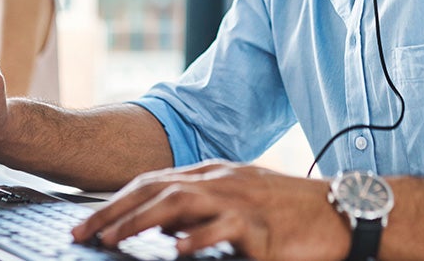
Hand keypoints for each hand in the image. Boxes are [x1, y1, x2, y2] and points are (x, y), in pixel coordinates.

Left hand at [71, 161, 349, 260]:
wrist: (340, 212)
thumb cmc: (290, 211)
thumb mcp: (239, 202)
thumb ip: (200, 209)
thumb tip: (160, 223)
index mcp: (213, 174)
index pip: (153, 181)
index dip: (117, 201)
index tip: (88, 222)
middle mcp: (220, 179)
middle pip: (155, 188)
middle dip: (114, 211)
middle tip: (82, 233)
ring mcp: (239, 198)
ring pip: (179, 201)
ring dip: (141, 220)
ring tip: (113, 239)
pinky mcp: (261, 224)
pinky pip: (224, 228)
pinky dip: (198, 237)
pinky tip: (175, 250)